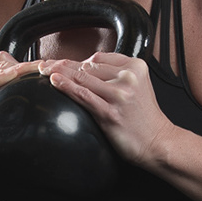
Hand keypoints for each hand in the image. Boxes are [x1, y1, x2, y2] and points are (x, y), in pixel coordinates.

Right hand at [0, 52, 45, 163]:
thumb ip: (7, 78)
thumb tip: (37, 67)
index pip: (0, 60)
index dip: (21, 60)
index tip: (42, 63)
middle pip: (0, 66)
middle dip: (23, 66)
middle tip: (44, 67)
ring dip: (18, 71)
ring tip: (37, 71)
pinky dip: (1, 80)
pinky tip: (15, 76)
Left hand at [48, 51, 174, 166]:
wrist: (158, 142)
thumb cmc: (144, 118)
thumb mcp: (137, 87)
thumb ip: (118, 75)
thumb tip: (87, 68)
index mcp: (135, 67)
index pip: (99, 58)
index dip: (77, 60)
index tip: (61, 62)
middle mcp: (128, 78)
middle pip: (88, 66)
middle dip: (63, 64)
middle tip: (45, 64)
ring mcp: (119, 95)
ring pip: (82, 78)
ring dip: (59, 72)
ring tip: (43, 70)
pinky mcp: (110, 113)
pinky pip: (83, 95)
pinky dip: (66, 86)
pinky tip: (54, 81)